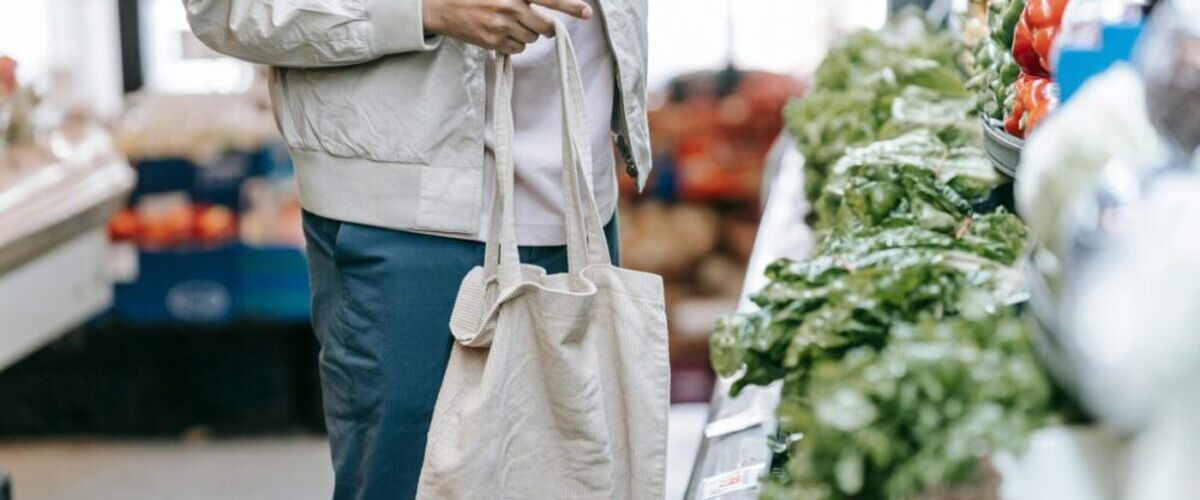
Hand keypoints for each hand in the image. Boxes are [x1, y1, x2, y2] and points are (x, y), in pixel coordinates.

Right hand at [423, 0, 592, 53]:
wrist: (440, 6)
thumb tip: (540, 8)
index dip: (570, 6)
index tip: (588, 12)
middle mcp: (510, 6)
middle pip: (544, 27)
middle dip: (544, 28)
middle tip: (534, 22)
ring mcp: (502, 26)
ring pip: (531, 39)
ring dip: (525, 35)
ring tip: (506, 23)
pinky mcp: (493, 42)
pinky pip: (517, 49)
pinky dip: (513, 45)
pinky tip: (498, 34)